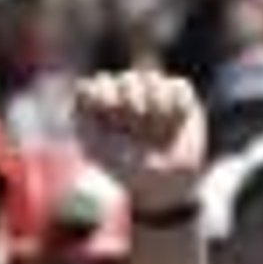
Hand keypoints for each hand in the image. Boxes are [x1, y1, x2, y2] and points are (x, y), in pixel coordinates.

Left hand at [72, 70, 205, 215]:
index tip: (112, 125)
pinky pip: (178, 87)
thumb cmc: (125, 167)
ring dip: (156, 112)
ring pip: (152, 79)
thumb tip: (83, 85)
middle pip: (126, 80)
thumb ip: (85, 117)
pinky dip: (177, 110)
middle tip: (136, 132)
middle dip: (133, 110)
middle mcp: (122, 90)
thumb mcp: (98, 148)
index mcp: (97, 102)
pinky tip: (173, 126)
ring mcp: (150, 89)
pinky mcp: (177, 93)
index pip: (96, 84)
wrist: (163, 183)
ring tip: (156, 133)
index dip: (105, 101)